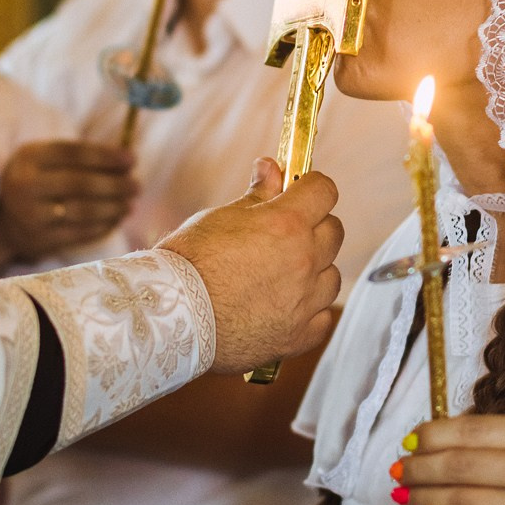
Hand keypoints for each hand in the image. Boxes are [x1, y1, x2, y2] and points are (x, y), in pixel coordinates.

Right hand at [0, 141, 137, 260]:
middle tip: (137, 185)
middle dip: (115, 184)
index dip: (106, 156)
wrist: (4, 221)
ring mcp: (30, 216)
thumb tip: (129, 160)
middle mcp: (25, 186)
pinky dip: (104, 226)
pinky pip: (80, 233)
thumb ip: (82, 157)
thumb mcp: (48, 160)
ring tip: (131, 204)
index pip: (73, 153)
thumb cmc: (39, 182)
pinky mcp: (40, 240)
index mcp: (28, 157)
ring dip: (113, 208)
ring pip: (83, 211)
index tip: (132, 159)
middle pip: (80, 184)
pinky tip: (117, 219)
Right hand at [160, 159, 343, 372]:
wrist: (171, 317)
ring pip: (331, 276)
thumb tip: (272, 167)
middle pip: (333, 232)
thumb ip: (257, 195)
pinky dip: (310, 311)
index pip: (324, 191)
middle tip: (285, 234)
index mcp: (286, 224)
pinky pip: (323, 318)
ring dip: (315, 271)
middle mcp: (303, 261)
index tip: (300, 192)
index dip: (312, 188)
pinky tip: (286, 307)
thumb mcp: (221, 217)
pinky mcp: (297, 336)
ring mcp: (304, 302)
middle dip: (314, 226)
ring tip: (282, 274)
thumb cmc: (189, 263)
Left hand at [394, 415, 504, 504]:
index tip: (408, 442)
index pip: (472, 430)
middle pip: (460, 465)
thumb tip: (427, 439)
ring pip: (459, 500)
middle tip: (398, 472)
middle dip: (419, 468)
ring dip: (421, 498)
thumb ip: (497, 439)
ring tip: (403, 496)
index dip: (431, 436)